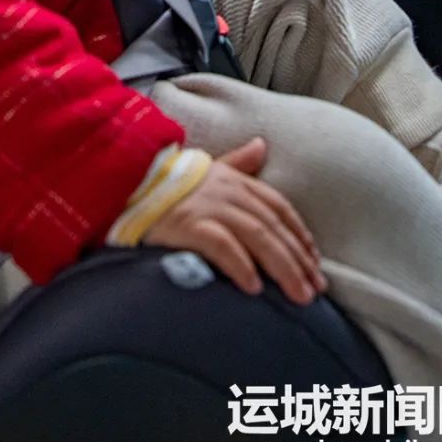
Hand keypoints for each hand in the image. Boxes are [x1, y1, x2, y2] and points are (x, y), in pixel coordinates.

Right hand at [143, 136, 324, 304]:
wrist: (126, 184)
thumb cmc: (170, 184)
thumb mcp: (208, 169)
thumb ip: (238, 162)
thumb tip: (262, 145)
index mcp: (235, 180)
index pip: (279, 207)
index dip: (301, 235)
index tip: (315, 263)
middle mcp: (228, 191)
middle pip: (274, 226)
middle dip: (299, 260)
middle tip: (315, 291)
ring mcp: (209, 207)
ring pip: (258, 237)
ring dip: (283, 268)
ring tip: (298, 296)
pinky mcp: (189, 225)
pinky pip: (223, 246)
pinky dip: (241, 265)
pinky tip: (254, 288)